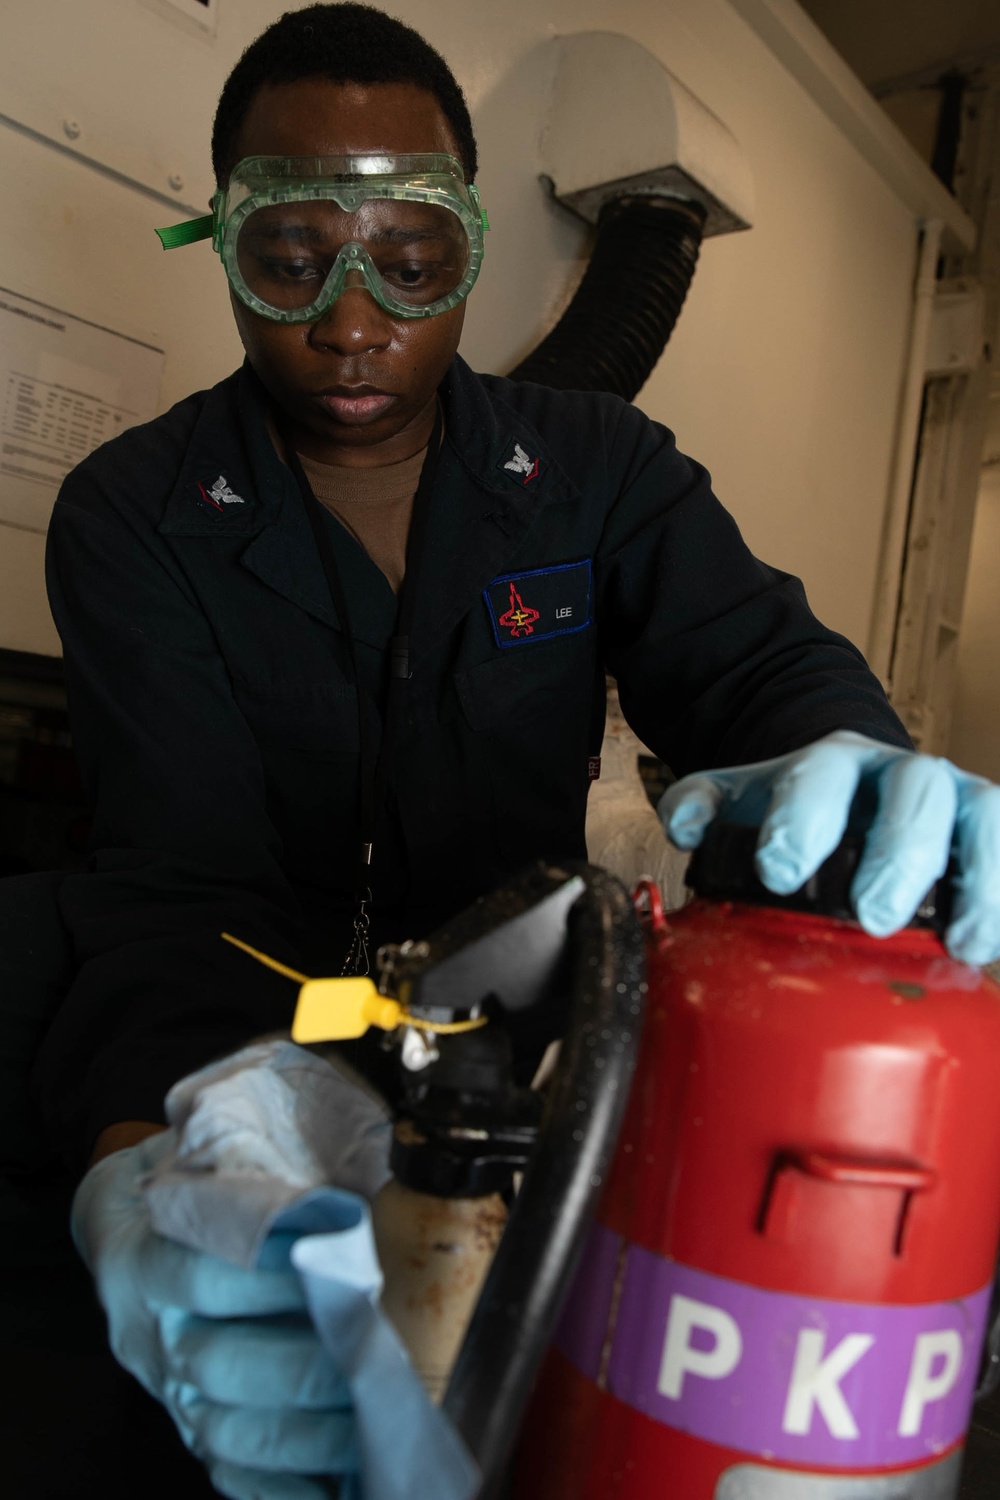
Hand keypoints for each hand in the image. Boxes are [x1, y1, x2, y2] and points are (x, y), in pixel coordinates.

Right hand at [72, 1131, 355, 1499]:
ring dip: (305, 1430)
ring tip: (369, 1414)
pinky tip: (333, 1482)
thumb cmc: (183, 1178)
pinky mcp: (183, 1426)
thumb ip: (255, 1160)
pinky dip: (280, 1488)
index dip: (269, 1274)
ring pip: (225, 1429)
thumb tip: (343, 1166)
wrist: (121, 1220)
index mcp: (143, 1258)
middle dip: (303, 1364)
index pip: (201, 1275)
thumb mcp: (201, 1149)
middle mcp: (146, 1332)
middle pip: (217, 1364)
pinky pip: (227, 1474)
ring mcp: (163, 1388)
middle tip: (371, 1349)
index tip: (336, 1262)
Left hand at [659, 730, 999, 964]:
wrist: (852, 785)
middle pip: (912, 793)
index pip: (819, 778)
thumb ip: (703, 806)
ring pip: (981, 814)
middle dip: (895, 855)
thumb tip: (683, 826)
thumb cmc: (798, 806)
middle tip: (872, 914)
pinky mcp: (984, 830)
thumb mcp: (742, 797)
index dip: (802, 821)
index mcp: (830, 763)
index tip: (780, 871)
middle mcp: (898, 773)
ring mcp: (953, 798)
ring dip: (978, 876)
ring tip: (962, 941)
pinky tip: (987, 941)